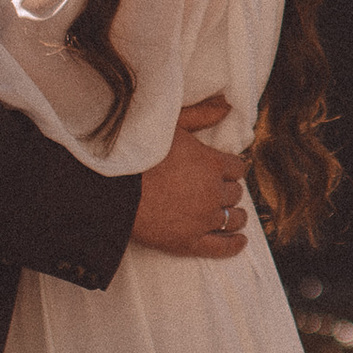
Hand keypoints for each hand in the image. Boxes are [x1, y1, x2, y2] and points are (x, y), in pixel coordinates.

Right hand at [133, 95, 250, 259]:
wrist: (111, 190)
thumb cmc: (138, 153)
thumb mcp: (171, 125)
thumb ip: (201, 114)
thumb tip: (227, 106)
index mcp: (211, 163)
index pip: (237, 168)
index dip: (230, 169)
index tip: (223, 171)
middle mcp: (212, 192)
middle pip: (235, 193)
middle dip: (228, 191)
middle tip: (218, 191)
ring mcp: (203, 220)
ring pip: (233, 218)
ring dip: (234, 215)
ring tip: (231, 215)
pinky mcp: (189, 242)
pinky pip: (222, 247)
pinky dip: (234, 245)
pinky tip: (240, 241)